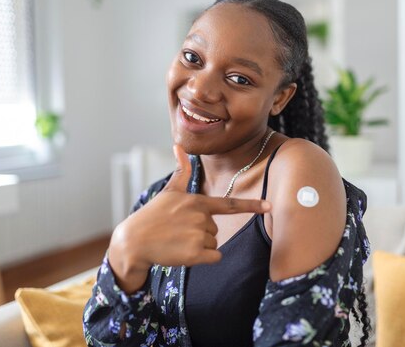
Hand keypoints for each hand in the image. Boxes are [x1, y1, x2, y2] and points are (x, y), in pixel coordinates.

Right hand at [108, 144, 270, 291]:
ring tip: (178, 240)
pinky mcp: (195, 254)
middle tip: (178, 230)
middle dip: (201, 232)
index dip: (252, 206)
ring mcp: (199, 235)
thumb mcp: (168, 192)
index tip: (270, 206)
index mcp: (198, 202)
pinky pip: (214, 258)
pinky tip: (183, 252)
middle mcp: (201, 217)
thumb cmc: (153, 215)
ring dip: (199, 246)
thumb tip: (178, 146)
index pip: (230, 204)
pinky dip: (202, 259)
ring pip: (214, 244)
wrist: (134, 240)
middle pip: (216, 229)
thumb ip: (180, 171)